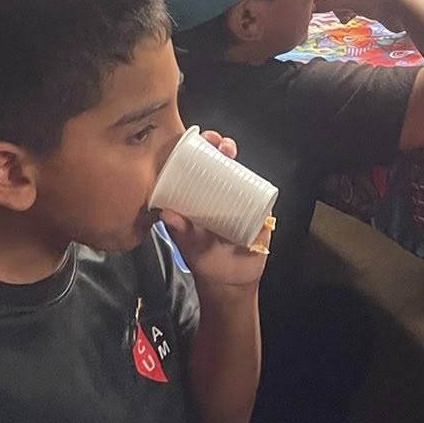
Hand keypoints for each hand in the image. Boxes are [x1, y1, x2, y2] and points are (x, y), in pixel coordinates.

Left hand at [160, 134, 269, 285]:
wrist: (229, 281)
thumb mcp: (189, 243)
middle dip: (216, 146)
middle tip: (214, 142)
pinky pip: (257, 191)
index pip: (196, 167)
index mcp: (197, 197)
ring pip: (237, 170)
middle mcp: (217, 193)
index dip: (195, 151)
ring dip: (232, 155)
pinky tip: (248, 172)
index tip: (193, 141)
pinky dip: (254, 180)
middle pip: (218, 161)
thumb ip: (180, 229)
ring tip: (227, 149)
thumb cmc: (204, 259)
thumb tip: (166, 213)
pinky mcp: (256, 209)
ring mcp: (237, 199)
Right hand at [312, 0, 406, 28]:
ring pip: (332, 0)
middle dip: (322, 1)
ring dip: (334, 9)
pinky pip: (342, 8)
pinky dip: (343, 13)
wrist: (400, 8)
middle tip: (317, 12)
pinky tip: (349, 17)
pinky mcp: (358, 3)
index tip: (300, 0)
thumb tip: (306, 7)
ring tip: (343, 13)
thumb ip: (324, 2)